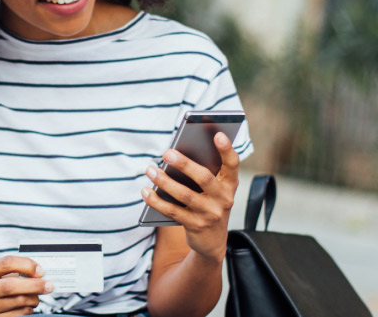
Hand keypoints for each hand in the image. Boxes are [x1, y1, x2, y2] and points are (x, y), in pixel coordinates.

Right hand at [0, 256, 50, 316]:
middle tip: (49, 285)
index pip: (7, 263)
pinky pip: (19, 314)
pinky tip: (27, 306)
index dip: (27, 265)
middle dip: (34, 285)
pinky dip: (28, 309)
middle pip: (11, 286)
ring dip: (33, 298)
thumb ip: (15, 270)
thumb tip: (39, 273)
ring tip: (35, 296)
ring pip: (18, 301)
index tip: (40, 271)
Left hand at [142, 132, 241, 260]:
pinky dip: (156, 201)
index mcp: (229, 184)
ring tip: (150, 169)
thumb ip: (204, 173)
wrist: (213, 242)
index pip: (232, 164)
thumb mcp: (214, 191)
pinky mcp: (195, 226)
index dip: (226, 149)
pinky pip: (172, 211)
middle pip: (204, 178)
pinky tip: (146, 191)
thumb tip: (176, 155)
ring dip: (164, 181)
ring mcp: (210, 214)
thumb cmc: (209, 205)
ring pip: (185, 195)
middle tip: (167, 152)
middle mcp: (223, 198)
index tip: (218, 134)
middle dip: (184, 164)